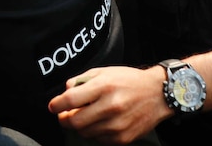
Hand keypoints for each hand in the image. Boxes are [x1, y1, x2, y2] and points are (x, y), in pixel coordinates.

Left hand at [48, 66, 170, 143]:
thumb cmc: (129, 80)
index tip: (53, 106)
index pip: (70, 100)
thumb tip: (65, 92)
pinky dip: (95, 132)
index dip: (57, 104)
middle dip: (64, 119)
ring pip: (85, 132)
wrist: (158, 94)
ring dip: (81, 126)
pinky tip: (101, 122)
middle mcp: (110, 106)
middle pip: (74, 121)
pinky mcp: (122, 138)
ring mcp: (117, 124)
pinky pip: (99, 139)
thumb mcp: (105, 71)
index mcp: (104, 86)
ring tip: (88, 115)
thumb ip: (82, 80)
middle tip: (65, 115)